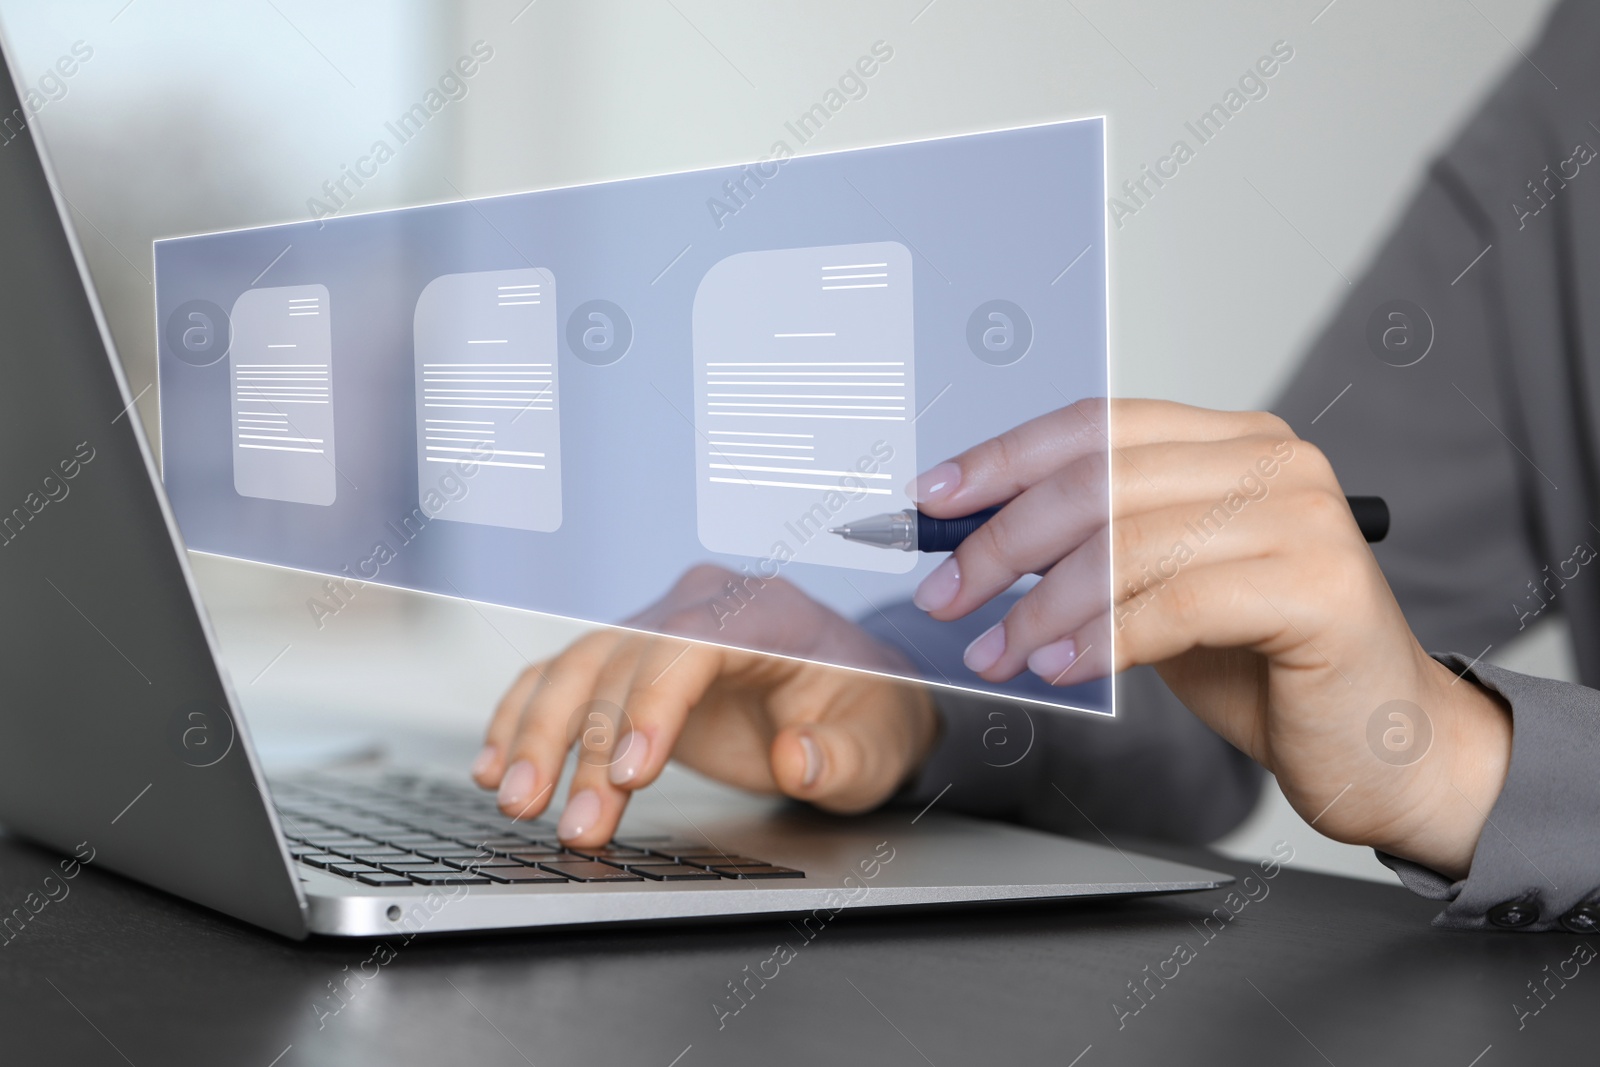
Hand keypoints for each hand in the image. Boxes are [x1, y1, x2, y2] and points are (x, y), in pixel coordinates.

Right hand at [471, 564, 937, 846]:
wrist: (856, 694)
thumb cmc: (867, 712)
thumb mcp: (878, 745)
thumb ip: (841, 756)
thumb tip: (795, 758)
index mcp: (765, 612)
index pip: (691, 644)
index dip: (653, 704)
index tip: (633, 772)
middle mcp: (701, 606)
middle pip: (625, 664)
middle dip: (592, 748)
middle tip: (578, 826)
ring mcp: (659, 627)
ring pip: (579, 667)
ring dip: (539, 734)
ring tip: (516, 801)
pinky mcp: (631, 661)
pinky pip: (564, 676)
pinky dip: (524, 716)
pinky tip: (495, 764)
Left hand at [910, 398, 1510, 878]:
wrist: (1382, 746)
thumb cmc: (1266, 664)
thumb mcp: (1160, 586)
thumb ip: (1092, 547)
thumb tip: (978, 537)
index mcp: (1233, 441)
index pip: (1095, 426)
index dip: (1003, 459)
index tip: (933, 500)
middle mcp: (1273, 460)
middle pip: (1100, 480)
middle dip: (1002, 541)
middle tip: (946, 593)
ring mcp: (1303, 517)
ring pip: (1129, 541)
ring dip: (1041, 605)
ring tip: (997, 652)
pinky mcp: (1319, 587)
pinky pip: (1175, 603)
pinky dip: (1101, 638)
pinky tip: (1060, 666)